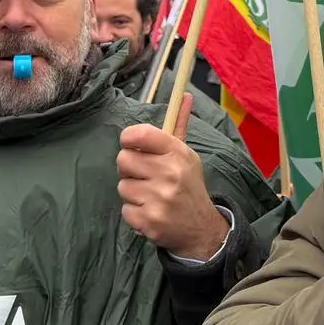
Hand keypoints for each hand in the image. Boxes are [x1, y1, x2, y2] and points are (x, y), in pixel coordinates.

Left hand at [117, 96, 226, 261]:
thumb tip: (185, 96)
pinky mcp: (150, 220)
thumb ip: (179, 127)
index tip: (131, 145)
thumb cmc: (188, 186)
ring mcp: (159, 198)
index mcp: (177, 153)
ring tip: (151, 196)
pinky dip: (134, 213)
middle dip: (129, 168)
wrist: (201, 228)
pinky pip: (125, 209)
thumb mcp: (187, 156)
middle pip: (123, 159)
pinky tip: (150, 212)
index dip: (128, 138)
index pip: (140, 134)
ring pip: (122, 186)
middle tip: (144, 175)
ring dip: (133, 192)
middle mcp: (169, 173)